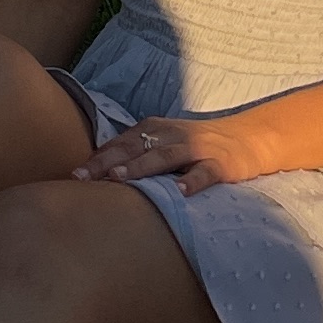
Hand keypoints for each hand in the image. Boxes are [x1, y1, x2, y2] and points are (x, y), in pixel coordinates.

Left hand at [73, 110, 273, 194]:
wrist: (248, 139)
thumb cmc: (197, 147)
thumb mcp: (164, 143)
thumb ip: (136, 154)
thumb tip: (97, 173)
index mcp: (156, 129)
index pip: (122, 143)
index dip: (98, 158)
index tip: (74, 174)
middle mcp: (173, 134)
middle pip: (137, 147)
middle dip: (109, 162)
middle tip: (84, 177)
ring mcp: (197, 147)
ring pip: (165, 156)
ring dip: (141, 167)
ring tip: (119, 179)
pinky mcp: (220, 163)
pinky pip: (204, 172)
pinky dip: (192, 181)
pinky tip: (179, 193)